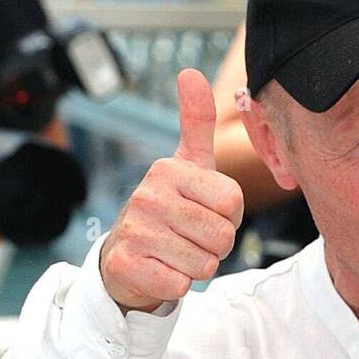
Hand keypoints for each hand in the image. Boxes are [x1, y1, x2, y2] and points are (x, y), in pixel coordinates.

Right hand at [100, 67, 244, 311]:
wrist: (125, 257)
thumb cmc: (168, 209)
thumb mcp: (186, 166)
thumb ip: (195, 123)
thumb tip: (189, 72)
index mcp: (169, 169)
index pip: (233, 201)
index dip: (230, 216)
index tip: (207, 212)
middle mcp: (148, 195)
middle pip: (222, 236)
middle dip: (216, 246)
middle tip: (191, 238)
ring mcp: (135, 231)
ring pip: (204, 264)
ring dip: (197, 267)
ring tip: (175, 254)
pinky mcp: (127, 266)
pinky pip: (181, 286)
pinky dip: (178, 285)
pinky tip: (160, 270)